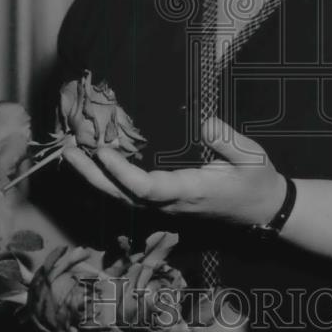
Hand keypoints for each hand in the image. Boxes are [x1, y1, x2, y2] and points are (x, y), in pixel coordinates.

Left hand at [63, 117, 286, 226]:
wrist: (263, 210)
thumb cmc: (256, 180)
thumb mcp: (251, 156)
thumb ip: (227, 140)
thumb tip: (204, 121)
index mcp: (191, 191)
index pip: (149, 188)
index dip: (122, 173)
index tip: (102, 151)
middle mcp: (172, 204)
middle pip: (122, 196)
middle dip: (92, 175)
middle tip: (68, 149)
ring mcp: (166, 207)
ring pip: (121, 198)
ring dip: (94, 177)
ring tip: (71, 152)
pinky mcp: (164, 204)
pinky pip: (129, 195)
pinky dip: (107, 180)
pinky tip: (93, 162)